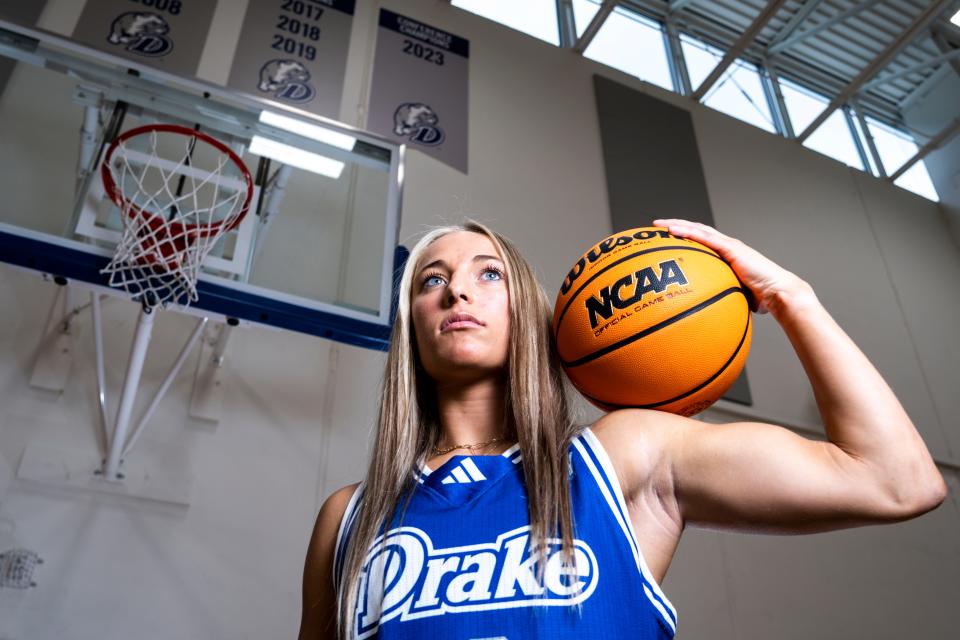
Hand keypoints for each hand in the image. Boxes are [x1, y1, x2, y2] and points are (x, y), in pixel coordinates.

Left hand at [652, 219, 808, 314]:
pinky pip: (704, 238)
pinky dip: (687, 232)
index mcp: (728, 255)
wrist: (779, 294)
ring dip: (678, 225)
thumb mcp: (735, 297)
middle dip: (677, 226)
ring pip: (698, 230)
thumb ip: (722, 299)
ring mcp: (730, 246)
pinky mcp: (732, 249)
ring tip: (660, 225)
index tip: (667, 238)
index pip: (703, 241)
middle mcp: (728, 246)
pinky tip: (672, 231)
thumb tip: (708, 315)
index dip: (686, 236)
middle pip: (697, 231)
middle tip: (657, 227)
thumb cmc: (762, 299)